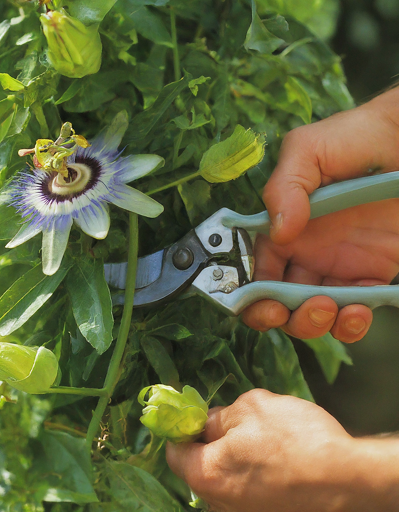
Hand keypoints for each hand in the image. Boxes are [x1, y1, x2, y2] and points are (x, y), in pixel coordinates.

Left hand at [166, 389, 398, 511]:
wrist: (348, 481)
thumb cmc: (295, 439)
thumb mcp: (252, 407)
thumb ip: (220, 415)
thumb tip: (207, 421)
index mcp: (206, 474)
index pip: (175, 452)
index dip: (182, 428)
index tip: (193, 414)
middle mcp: (218, 504)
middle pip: (200, 466)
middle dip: (212, 442)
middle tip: (235, 422)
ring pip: (225, 478)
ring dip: (234, 457)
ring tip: (263, 441)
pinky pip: (246, 490)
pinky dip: (252, 473)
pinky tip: (276, 459)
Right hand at [243, 88, 398, 341]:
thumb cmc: (355, 137)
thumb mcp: (307, 150)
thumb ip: (283, 187)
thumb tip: (277, 233)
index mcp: (283, 228)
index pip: (256, 269)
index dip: (252, 291)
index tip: (262, 301)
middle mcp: (306, 252)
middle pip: (278, 300)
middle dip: (276, 315)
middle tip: (291, 310)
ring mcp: (339, 265)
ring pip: (312, 313)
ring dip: (313, 323)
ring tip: (332, 308)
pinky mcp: (372, 274)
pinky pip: (354, 312)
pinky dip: (352, 324)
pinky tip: (359, 310)